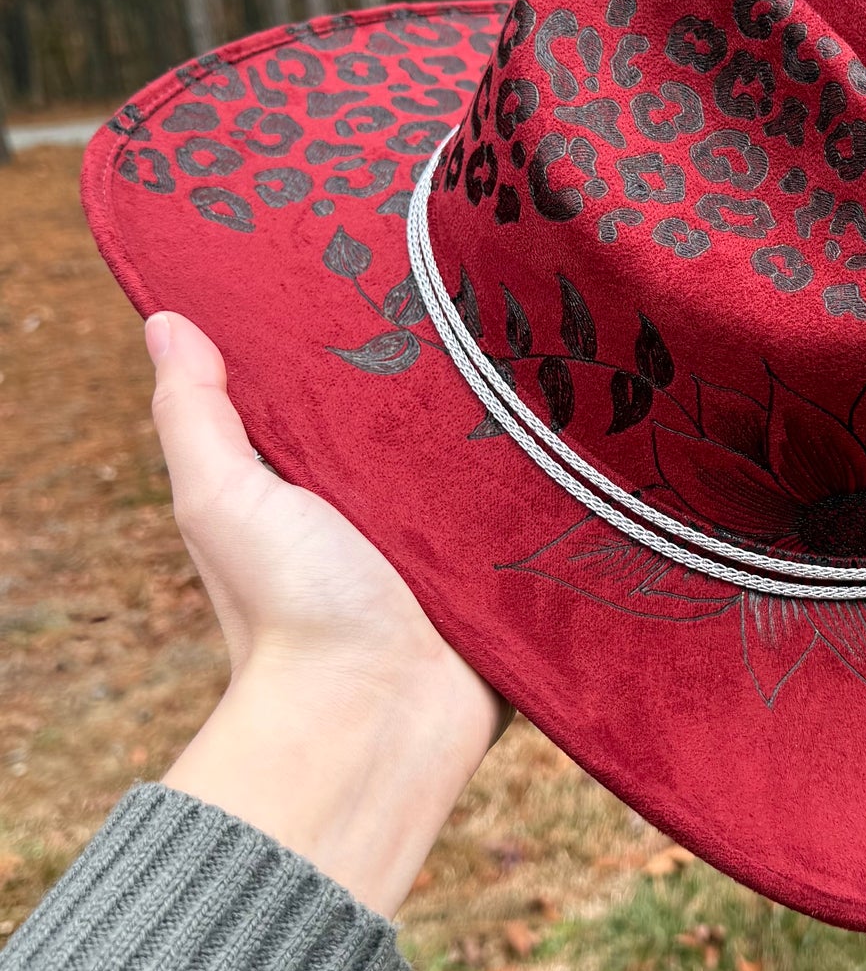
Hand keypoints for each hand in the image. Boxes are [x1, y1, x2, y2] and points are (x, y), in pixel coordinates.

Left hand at [148, 310, 509, 916]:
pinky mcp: (516, 566)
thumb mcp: (225, 499)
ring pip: (496, 451)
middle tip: (495, 276)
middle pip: (429, 413)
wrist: (374, 717)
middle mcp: (390, 504)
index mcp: (320, 480)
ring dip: (521, 415)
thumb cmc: (287, 611)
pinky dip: (563, 474)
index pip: (345, 386)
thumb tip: (165, 319)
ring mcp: (459, 536)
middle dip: (457, 362)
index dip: (361, 328)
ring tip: (561, 327)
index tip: (387, 252)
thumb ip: (196, 416)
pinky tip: (597, 416)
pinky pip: (548, 506)